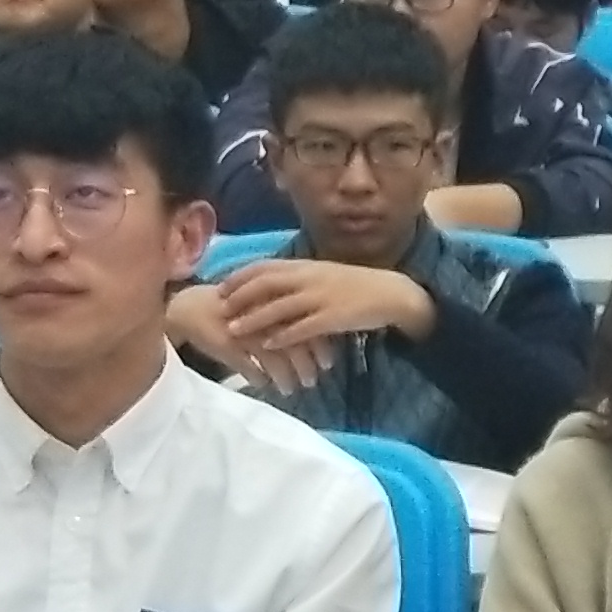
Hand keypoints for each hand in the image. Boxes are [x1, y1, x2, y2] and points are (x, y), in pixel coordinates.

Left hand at [211, 256, 434, 391]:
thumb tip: (275, 283)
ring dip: (253, 319)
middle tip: (220, 309)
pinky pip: (301, 328)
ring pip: (279, 307)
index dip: (241, 276)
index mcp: (307, 265)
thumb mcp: (325, 274)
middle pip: (266, 284)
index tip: (221, 286)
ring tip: (233, 330)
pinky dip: (282, 336)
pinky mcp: (332, 317)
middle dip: (240, 297)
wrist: (391, 293)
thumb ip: (300, 278)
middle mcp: (310, 278)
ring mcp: (321, 297)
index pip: (266, 266)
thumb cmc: (356, 285)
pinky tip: (267, 346)